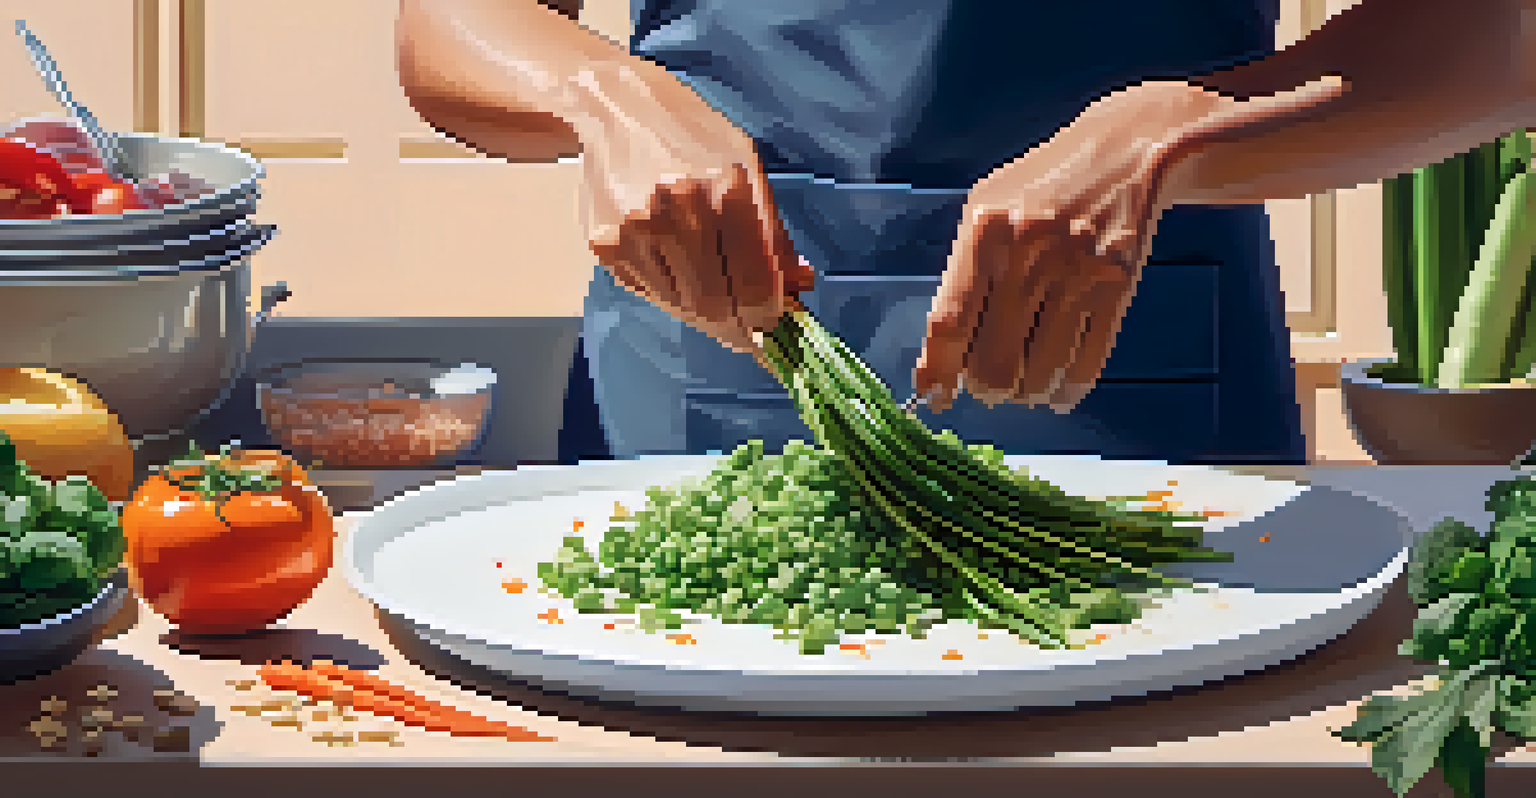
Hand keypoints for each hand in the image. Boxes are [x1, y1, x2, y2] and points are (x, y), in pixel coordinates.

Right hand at [566, 61, 813, 352]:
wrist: (615, 108)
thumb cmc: (692, 136)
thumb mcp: (748, 167)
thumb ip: (772, 233)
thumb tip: (798, 287)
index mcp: (724, 187)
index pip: (753, 283)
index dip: (767, 318)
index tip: (775, 330)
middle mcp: (677, 209)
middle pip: (715, 304)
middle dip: (738, 327)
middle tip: (750, 333)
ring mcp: (636, 230)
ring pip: (681, 306)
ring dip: (705, 313)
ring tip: (714, 292)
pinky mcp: (606, 244)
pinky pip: (650, 292)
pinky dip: (671, 295)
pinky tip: (676, 266)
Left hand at [913, 75, 1347, 412]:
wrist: (1125, 154)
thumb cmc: (1042, 187)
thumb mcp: (988, 211)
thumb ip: (960, 278)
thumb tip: (936, 360)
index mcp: (986, 233)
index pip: (948, 323)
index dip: (937, 371)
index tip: (934, 396)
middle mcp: (1029, 255)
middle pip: (993, 363)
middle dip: (986, 390)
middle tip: (988, 387)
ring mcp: (1077, 274)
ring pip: (1039, 373)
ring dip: (1027, 393)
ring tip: (1023, 384)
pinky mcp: (1117, 289)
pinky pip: (1085, 365)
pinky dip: (1067, 392)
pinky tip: (1058, 392)